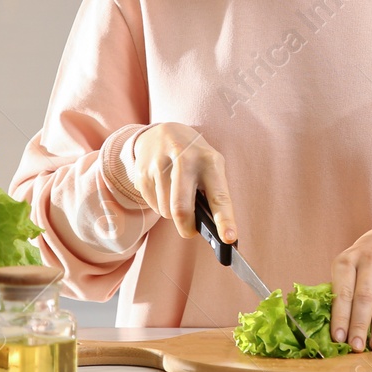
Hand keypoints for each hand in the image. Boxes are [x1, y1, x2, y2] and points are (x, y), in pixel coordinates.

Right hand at [125, 123, 236, 242]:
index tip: (228, 239)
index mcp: (209, 161)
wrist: (164, 132)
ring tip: (176, 195)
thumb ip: (213, 192)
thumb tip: (212, 229)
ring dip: (172, 214)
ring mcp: (160, 164)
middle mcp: (185, 159)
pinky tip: (164, 188)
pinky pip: (152, 205)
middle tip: (190, 230)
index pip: (219, 196)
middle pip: (181, 209)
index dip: (225, 220)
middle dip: (186, 227)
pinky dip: (160, 205)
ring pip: (165, 211)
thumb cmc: (195, 157)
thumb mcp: (211, 165)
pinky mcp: (143, 172)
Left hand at [330, 225, 371, 353]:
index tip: (339, 339)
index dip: (341, 316)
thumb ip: (346, 289)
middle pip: (364, 296)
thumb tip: (339, 328)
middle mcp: (371, 256)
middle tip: (357, 347)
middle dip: (360, 324)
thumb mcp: (353, 265)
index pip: (343, 291)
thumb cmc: (371, 258)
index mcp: (349, 259)